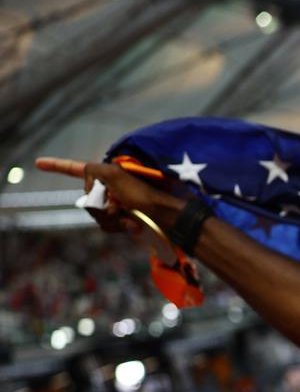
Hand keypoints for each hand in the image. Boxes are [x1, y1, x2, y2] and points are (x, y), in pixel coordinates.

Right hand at [35, 157, 182, 235]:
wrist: (169, 217)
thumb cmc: (145, 194)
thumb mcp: (115, 174)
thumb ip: (93, 171)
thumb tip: (90, 190)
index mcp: (106, 172)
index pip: (76, 168)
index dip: (57, 166)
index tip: (38, 163)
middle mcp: (110, 187)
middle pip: (86, 199)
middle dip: (99, 206)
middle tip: (119, 206)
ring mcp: (116, 204)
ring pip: (96, 216)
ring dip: (111, 219)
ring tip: (131, 218)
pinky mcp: (124, 219)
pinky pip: (107, 226)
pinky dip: (118, 228)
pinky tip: (134, 226)